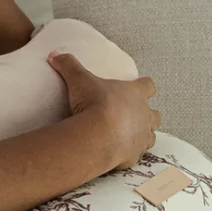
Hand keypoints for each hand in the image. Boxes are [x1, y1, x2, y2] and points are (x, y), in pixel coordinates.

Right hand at [48, 51, 159, 170]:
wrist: (98, 135)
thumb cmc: (96, 104)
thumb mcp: (79, 79)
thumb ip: (69, 65)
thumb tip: (55, 55)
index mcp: (136, 93)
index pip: (148, 86)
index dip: (144, 86)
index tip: (139, 87)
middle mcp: (145, 115)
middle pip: (156, 115)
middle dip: (147, 116)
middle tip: (133, 117)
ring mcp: (142, 137)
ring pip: (151, 136)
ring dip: (142, 136)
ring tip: (127, 137)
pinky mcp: (134, 155)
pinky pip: (136, 156)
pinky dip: (129, 155)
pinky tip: (117, 154)